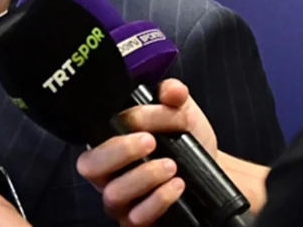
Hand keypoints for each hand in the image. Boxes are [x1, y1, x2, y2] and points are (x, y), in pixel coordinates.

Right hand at [76, 79, 216, 225]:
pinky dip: (158, 200)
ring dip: (143, 177)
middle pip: (89, 166)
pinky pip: (135, 218)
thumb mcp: (182, 110)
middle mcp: (110, 172)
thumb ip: (174, 94)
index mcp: (111, 140)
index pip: (93, 135)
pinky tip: (177, 186)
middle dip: (118, 152)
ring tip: (171, 166)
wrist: (213, 171)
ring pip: (112, 194)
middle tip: (149, 141)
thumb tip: (171, 90)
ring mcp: (122, 199)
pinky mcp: (138, 220)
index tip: (141, 119)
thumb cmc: (187, 139)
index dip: (112, 127)